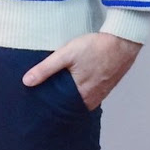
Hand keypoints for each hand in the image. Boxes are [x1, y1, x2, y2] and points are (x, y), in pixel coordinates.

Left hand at [21, 32, 142, 110]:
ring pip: (80, 100)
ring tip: (55, 92)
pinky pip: (90, 94)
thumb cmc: (93, 47)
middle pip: (71, 105)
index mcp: (81, 95)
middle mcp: (93, 98)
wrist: (121, 41)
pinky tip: (73, 84)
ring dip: (69, 97)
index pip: (61, 109)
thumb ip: (46, 68)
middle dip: (58, 103)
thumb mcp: (65, 55)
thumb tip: (27, 82)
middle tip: (43, 98)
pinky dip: (80, 92)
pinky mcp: (106, 85)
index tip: (37, 105)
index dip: (49, 107)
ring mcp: (101, 92)